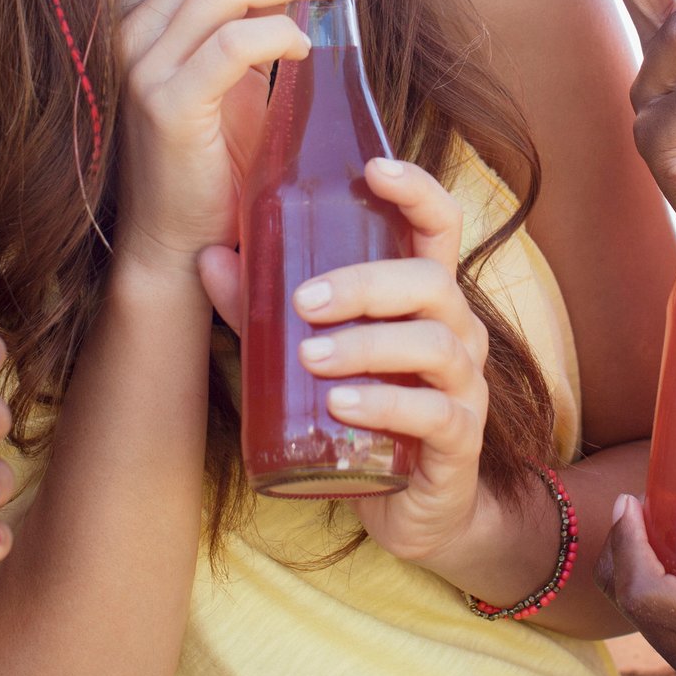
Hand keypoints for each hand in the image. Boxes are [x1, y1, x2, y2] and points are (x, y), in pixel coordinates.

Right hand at [114, 0, 353, 274]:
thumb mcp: (237, 72)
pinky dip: (277, 31)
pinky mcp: (165, 105)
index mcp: (144, 9)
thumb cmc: (216, 157)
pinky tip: (308, 40)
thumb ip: (255, 15)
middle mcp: (131, 27)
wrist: (179, 240)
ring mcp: (142, 65)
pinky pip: (230, 45)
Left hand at [200, 159, 488, 563]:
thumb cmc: (366, 411)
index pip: (439, 225)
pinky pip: (434, 413)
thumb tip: (208, 256)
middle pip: (432, 282)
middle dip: (366, 284)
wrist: (414, 507)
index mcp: (426, 296)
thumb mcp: (311, 355)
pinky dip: (385, 404)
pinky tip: (340, 406)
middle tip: (303, 301)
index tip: (374, 168)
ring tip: (310, 357)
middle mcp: (458, 330)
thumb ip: (263, 310)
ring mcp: (466, 385)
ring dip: (368, 345)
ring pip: (434, 344)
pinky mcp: (461, 440)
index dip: (417, 189)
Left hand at [595, 490, 675, 675]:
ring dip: (634, 579)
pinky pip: (667, 640)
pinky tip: (667, 561)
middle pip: (639, 615)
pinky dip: (652, 601)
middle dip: (623, 557)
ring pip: (647, 631)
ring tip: (645, 528)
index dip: (629, 548)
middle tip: (636, 506)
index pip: (653, 600)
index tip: (633, 501)